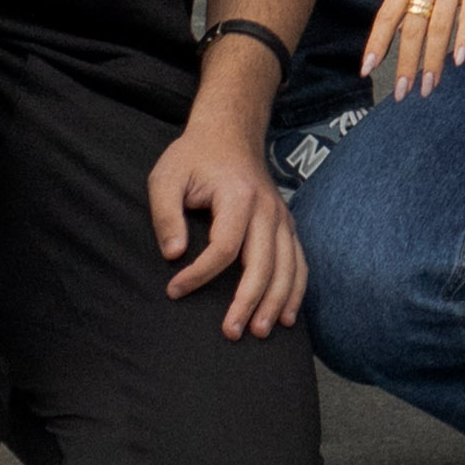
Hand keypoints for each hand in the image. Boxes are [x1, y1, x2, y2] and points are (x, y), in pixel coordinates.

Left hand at [149, 105, 305, 335]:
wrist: (230, 132)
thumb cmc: (194, 157)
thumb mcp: (166, 177)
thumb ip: (166, 216)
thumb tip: (173, 255)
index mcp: (238, 197)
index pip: (225, 247)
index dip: (199, 274)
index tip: (173, 290)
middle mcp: (267, 209)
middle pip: (264, 263)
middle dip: (248, 301)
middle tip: (231, 333)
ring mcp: (281, 217)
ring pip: (288, 265)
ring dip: (277, 301)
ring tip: (260, 331)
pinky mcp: (285, 224)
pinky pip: (299, 260)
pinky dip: (296, 289)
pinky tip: (286, 315)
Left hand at [371, 0, 464, 101]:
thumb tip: (400, 31)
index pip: (387, 14)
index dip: (376, 43)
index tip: (367, 70)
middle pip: (412, 28)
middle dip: (406, 64)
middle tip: (402, 92)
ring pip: (440, 26)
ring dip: (434, 61)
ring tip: (430, 86)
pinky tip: (461, 59)